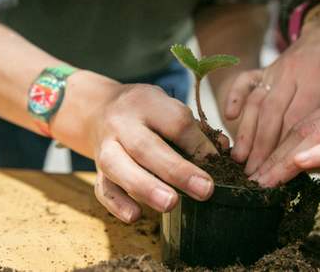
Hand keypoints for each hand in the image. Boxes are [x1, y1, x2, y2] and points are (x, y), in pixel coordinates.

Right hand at [89, 84, 217, 222]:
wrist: (98, 110)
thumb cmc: (146, 112)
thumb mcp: (168, 107)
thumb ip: (194, 129)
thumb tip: (222, 150)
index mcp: (146, 103)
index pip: (175, 122)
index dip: (199, 144)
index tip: (217, 162)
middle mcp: (122, 124)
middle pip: (146, 147)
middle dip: (177, 171)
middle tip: (204, 190)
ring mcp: (105, 147)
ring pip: (119, 167)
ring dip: (146, 188)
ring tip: (170, 204)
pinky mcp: (97, 170)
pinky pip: (103, 188)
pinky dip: (117, 204)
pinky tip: (135, 215)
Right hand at [226, 8, 319, 174]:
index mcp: (318, 79)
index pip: (296, 119)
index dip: (284, 147)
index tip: (277, 171)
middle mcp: (292, 73)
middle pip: (271, 114)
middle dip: (260, 147)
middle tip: (252, 174)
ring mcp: (275, 70)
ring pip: (256, 102)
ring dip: (245, 131)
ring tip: (237, 158)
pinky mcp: (265, 69)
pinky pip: (245, 81)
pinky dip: (234, 96)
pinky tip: (228, 115)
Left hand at [250, 85, 319, 194]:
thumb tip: (306, 163)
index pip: (307, 120)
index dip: (279, 145)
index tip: (261, 168)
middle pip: (306, 126)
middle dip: (275, 154)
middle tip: (254, 179)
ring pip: (319, 133)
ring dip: (287, 159)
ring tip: (266, 180)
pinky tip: (298, 164)